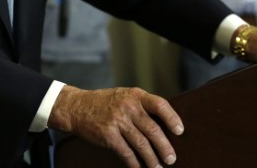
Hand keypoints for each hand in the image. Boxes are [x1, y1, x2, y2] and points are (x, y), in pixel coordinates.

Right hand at [49, 86, 183, 167]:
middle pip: (152, 129)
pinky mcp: (108, 135)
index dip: (172, 118)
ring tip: (158, 167)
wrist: (77, 107)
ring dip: (152, 159)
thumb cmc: (105, 103)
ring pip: (141, 144)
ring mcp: (117, 121)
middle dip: (164, 147)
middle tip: (171, 158)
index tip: (180, 131)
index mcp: (135, 95)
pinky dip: (135, 163)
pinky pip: (126, 153)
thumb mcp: (124, 96)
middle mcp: (128, 107)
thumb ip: (141, 106)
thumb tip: (164, 125)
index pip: (159, 105)